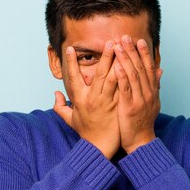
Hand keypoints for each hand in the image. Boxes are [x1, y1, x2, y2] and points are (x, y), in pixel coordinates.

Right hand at [53, 40, 120, 159]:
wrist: (100, 148)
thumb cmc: (87, 133)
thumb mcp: (70, 120)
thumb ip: (61, 107)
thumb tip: (56, 94)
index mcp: (79, 100)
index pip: (73, 77)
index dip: (71, 63)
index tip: (70, 49)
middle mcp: (93, 99)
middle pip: (99, 74)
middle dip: (104, 56)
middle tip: (110, 41)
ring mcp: (106, 103)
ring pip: (113, 79)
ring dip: (118, 62)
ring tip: (123, 49)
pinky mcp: (118, 107)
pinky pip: (123, 88)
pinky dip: (127, 76)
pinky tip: (133, 66)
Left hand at [114, 36, 163, 153]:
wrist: (141, 142)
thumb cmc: (143, 122)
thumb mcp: (153, 102)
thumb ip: (155, 85)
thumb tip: (160, 69)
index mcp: (152, 91)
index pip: (149, 68)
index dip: (144, 53)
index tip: (138, 40)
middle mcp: (148, 93)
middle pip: (141, 68)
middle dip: (133, 51)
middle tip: (125, 37)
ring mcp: (140, 100)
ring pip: (133, 75)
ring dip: (125, 59)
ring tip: (118, 46)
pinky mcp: (130, 108)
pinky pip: (126, 90)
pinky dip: (122, 77)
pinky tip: (116, 66)